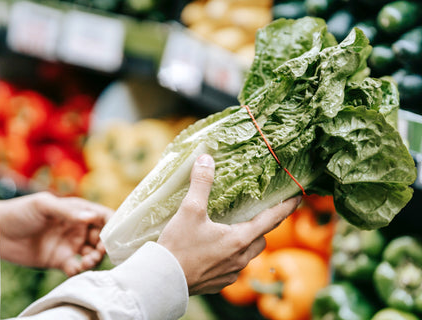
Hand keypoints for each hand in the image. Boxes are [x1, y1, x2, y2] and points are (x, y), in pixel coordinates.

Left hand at [0, 192, 112, 275]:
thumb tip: (91, 217)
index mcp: (77, 210)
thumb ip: (68, 212)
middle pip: (102, 237)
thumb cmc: (20, 212)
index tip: (116, 233)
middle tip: (101, 251)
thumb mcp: (44, 205)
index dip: (113, 224)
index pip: (102, 216)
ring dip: (95, 258)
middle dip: (105, 244)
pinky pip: (77, 267)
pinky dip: (81, 270)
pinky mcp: (60, 260)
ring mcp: (69, 244)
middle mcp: (77, 227)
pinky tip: (75, 268)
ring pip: (92, 253)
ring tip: (87, 261)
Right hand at [158, 154, 300, 294]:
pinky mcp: (219, 283)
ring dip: (246, 242)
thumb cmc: (179, 246)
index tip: (298, 198)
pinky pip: (233, 268)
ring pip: (247, 255)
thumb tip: (206, 159)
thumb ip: (201, 183)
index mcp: (239, 239)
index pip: (271, 220)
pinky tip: (215, 251)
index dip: (286, 208)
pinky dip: (230, 256)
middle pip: (261, 239)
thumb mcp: (190, 210)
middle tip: (256, 214)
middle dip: (262, 227)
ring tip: (233, 232)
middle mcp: (240, 258)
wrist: (163, 280)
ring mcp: (231, 273)